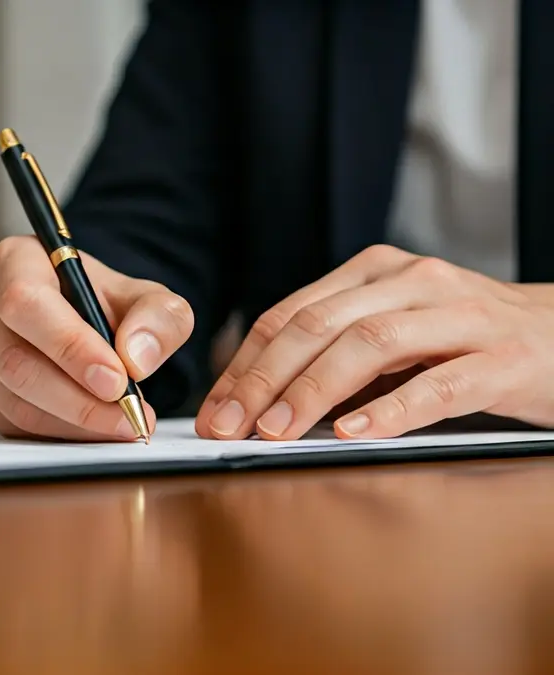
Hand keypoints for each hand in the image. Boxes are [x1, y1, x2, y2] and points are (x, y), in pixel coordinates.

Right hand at [0, 236, 192, 440]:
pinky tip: (94, 429)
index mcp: (15, 260)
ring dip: (73, 422)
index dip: (69, 346)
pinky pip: (12, 423)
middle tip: (129, 415)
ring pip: (13, 400)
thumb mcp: (146, 296)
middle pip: (14, 360)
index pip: (26, 302)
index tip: (117, 380)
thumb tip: (137, 357)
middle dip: (78, 398)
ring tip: (122, 424)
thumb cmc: (104, 302)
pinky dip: (59, 433)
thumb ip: (158, 317)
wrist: (78, 317)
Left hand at [198, 245, 553, 440]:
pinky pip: (441, 383)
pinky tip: (354, 431)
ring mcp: (462, 316)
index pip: (292, 315)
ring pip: (371, 345)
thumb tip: (258, 398)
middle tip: (230, 426)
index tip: (215, 409)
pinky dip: (393, 409)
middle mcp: (414, 282)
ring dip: (314, 390)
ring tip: (277, 430)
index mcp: (376, 272)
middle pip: (320, 326)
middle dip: (265, 379)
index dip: (246, 364)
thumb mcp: (395, 331)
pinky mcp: (505, 358)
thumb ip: (336, 350)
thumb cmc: (467, 339)